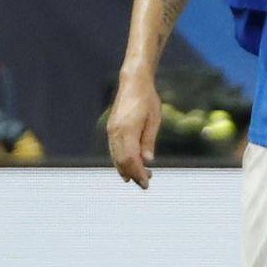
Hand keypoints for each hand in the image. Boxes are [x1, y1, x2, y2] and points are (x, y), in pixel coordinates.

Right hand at [107, 74, 161, 188]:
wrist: (133, 83)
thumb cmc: (148, 100)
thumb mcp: (154, 120)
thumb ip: (149, 140)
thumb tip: (148, 160)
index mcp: (127, 130)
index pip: (131, 159)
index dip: (138, 173)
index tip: (146, 183)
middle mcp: (116, 132)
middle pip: (122, 161)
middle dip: (133, 174)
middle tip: (145, 184)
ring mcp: (111, 130)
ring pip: (116, 156)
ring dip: (126, 169)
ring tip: (138, 178)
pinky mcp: (111, 129)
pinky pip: (114, 150)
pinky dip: (120, 161)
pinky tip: (128, 166)